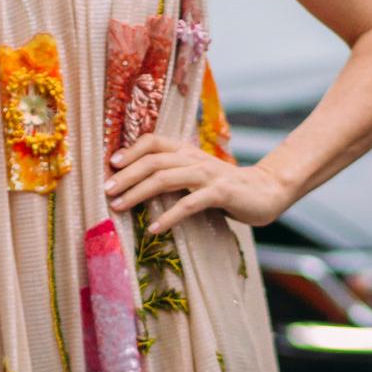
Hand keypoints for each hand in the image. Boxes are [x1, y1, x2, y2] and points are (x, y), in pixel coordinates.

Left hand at [102, 133, 290, 233]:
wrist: (266, 191)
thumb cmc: (223, 186)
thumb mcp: (195, 174)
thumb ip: (172, 173)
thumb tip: (135, 183)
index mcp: (185, 151)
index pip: (153, 141)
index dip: (130, 150)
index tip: (110, 165)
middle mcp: (193, 158)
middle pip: (153, 161)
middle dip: (126, 175)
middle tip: (106, 190)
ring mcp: (207, 174)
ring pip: (165, 178)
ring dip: (138, 192)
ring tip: (119, 207)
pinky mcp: (221, 193)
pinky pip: (189, 203)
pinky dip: (169, 216)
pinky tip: (154, 229)